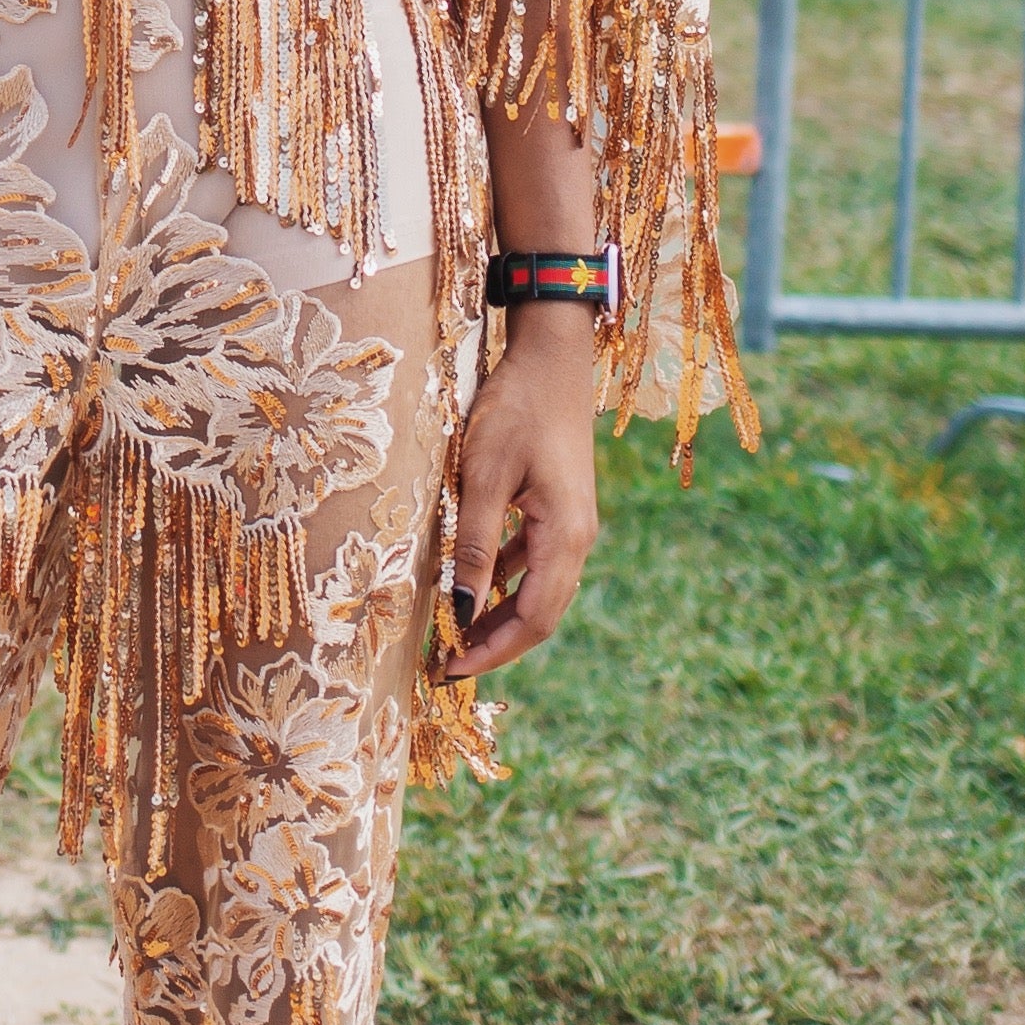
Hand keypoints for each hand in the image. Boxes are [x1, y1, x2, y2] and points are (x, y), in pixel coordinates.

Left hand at [437, 322, 600, 680]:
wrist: (550, 355)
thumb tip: (459, 612)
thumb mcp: (484, 476)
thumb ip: (472, 546)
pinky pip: (534, 561)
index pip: (534, 619)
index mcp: (567, 536)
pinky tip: (473, 582)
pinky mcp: (559, 508)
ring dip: (498, 615)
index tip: (449, 668)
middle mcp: (578, 537)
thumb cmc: (516, 408)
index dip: (492, 650)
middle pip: (541, 614)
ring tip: (454, 632)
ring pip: (538, 590)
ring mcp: (572, 523)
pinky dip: (505, 581)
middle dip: (495, 643)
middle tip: (447, 661)